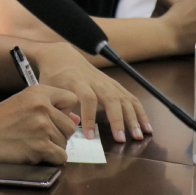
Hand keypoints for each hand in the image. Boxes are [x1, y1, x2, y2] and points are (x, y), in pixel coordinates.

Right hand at [0, 85, 79, 164]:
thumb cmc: (0, 119)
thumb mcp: (24, 102)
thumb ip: (51, 107)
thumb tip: (77, 118)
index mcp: (39, 92)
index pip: (71, 99)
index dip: (65, 111)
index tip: (52, 117)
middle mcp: (42, 106)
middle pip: (70, 125)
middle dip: (59, 133)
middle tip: (38, 134)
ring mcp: (42, 127)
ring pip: (65, 142)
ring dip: (53, 147)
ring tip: (32, 142)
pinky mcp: (40, 146)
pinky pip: (61, 156)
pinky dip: (51, 158)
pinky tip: (36, 153)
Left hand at [30, 42, 150, 143]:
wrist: (61, 56)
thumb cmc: (54, 75)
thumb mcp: (49, 89)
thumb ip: (59, 106)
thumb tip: (71, 125)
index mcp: (76, 80)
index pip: (87, 98)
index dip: (89, 116)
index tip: (90, 135)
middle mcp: (95, 80)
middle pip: (111, 98)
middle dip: (118, 120)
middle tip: (121, 139)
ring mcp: (107, 81)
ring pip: (124, 97)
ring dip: (133, 117)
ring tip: (139, 135)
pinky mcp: (114, 84)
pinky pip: (131, 97)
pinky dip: (140, 112)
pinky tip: (146, 126)